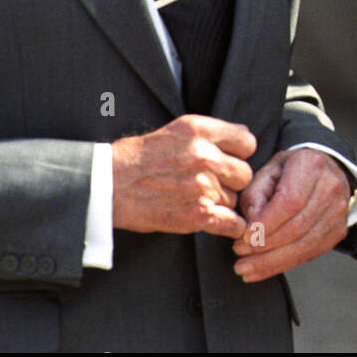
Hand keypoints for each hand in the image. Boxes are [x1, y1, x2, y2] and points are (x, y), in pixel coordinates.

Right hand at [111, 115, 255, 236]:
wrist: (109, 185)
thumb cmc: (138, 158)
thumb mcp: (176, 130)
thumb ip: (209, 135)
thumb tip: (242, 143)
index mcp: (200, 130)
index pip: (247, 141)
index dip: (240, 153)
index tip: (229, 160)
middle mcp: (204, 156)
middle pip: (244, 173)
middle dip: (232, 180)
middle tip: (214, 184)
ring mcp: (202, 186)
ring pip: (235, 199)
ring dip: (223, 202)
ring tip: (200, 199)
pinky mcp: (197, 214)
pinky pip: (233, 223)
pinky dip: (230, 226)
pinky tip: (220, 222)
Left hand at [231, 149, 349, 281]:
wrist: (325, 171)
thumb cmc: (293, 170)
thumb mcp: (267, 171)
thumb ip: (255, 196)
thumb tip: (250, 226)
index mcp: (311, 166)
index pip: (289, 202)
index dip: (266, 224)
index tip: (245, 237)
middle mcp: (329, 188)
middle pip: (296, 227)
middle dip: (265, 246)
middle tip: (240, 253)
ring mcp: (337, 211)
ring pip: (304, 245)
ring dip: (272, 261)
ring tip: (247, 268)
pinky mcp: (338, 231)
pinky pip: (310, 254)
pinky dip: (284, 264)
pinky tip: (265, 268)